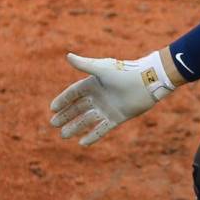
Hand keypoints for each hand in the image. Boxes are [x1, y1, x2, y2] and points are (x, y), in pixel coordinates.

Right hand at [49, 50, 175, 145]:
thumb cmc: (124, 73)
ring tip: (63, 135)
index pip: (74, 93)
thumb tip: (67, 56)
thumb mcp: (102, 69)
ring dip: (75, 127)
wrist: (147, 83)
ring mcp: (108, 108)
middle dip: (66, 115)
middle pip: (78, 108)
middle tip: (54, 124)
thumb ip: (85, 64)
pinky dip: (93, 136)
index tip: (52, 109)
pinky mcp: (118, 117)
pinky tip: (82, 143)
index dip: (63, 100)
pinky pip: (102, 128)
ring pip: (88, 119)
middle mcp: (99, 96)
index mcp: (94, 84)